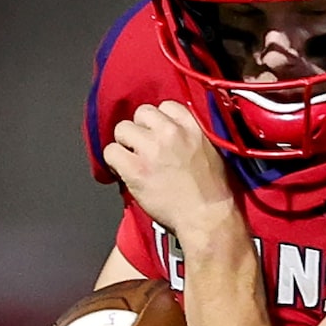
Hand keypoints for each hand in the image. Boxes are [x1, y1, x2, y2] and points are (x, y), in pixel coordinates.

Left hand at [103, 101, 237, 244]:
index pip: (166, 106)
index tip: (160, 137)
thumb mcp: (213, 151)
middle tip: (146, 151)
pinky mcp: (136, 169)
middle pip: (141, 113)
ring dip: (125, 145)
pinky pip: (111, 152)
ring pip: (122, 129)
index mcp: (193, 126)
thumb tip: (172, 132)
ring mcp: (151, 149)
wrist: (209, 219)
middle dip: (141, 131)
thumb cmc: (215, 193)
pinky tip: (125, 174)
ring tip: (134, 163)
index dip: (159, 123)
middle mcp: (171, 132)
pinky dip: (114, 163)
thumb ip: (193, 135)